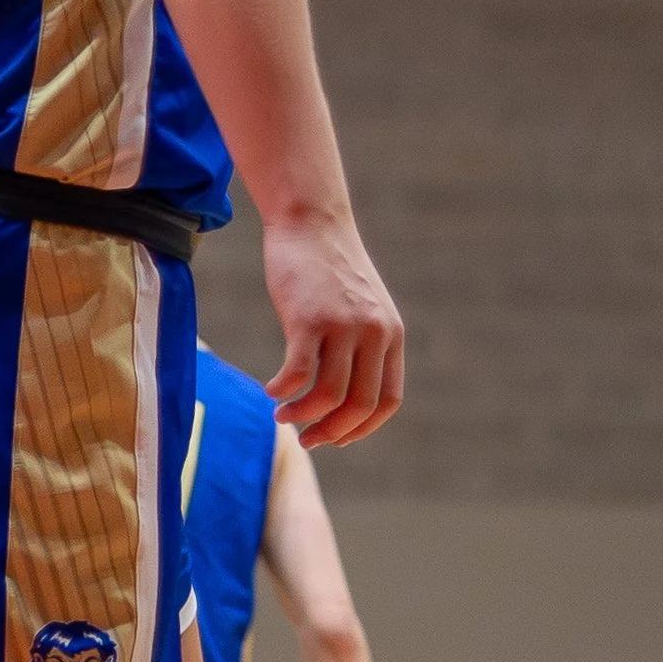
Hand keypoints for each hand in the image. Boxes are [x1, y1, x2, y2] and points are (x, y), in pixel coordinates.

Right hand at [263, 204, 402, 449]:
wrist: (311, 222)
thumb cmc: (328, 270)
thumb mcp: (361, 308)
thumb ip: (361, 345)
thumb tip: (342, 395)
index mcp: (391, 336)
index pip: (387, 401)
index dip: (362, 429)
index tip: (336, 437)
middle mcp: (375, 334)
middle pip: (360, 405)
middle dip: (332, 432)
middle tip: (307, 439)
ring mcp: (344, 326)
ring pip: (329, 395)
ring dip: (303, 416)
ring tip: (283, 416)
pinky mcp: (309, 318)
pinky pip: (298, 373)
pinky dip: (283, 391)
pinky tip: (271, 390)